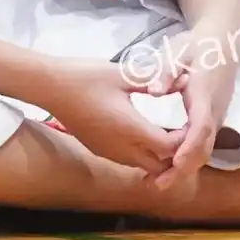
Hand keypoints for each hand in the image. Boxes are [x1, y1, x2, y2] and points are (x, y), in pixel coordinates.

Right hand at [43, 60, 180, 177]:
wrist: (49, 87)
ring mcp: (109, 152)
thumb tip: (183, 81)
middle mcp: (122, 148)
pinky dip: (142, 153)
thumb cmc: (86, 77)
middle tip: (182, 130)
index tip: (191, 122)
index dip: (184, 139)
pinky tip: (144, 133)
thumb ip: (154, 81)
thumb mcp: (123, 74)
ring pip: (143, 166)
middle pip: (159, 165)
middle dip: (174, 153)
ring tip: (166, 132)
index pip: (169, 147)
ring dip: (158, 155)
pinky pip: (129, 160)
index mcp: (131, 129)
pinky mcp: (99, 150)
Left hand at [140, 27, 239, 188]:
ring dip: (183, 169)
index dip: (189, 147)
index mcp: (205, 93)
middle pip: (204, 147)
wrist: (223, 43)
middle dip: (183, 169)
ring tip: (156, 184)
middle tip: (158, 185)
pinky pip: (202, 145)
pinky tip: (166, 168)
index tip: (175, 163)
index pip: (201, 126)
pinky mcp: (211, 121)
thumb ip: (166, 70)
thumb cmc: (197, 45)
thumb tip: (152, 91)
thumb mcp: (178, 50)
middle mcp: (214, 111)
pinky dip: (186, 160)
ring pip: (204, 150)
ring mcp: (215, 118)